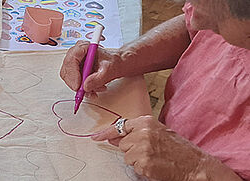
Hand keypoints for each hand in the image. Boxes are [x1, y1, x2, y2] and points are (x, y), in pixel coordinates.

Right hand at [59, 40, 121, 96]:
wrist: (115, 64)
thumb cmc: (112, 62)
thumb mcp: (109, 70)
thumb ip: (98, 78)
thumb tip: (86, 86)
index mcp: (83, 47)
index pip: (71, 60)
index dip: (73, 74)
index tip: (78, 86)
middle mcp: (76, 53)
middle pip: (67, 69)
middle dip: (76, 83)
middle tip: (86, 91)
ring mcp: (74, 61)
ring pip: (68, 77)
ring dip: (80, 87)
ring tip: (94, 90)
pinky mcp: (74, 70)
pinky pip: (72, 81)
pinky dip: (81, 89)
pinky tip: (92, 90)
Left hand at [92, 116, 216, 180]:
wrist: (195, 166)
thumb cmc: (179, 150)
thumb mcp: (158, 132)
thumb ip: (137, 132)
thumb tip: (114, 137)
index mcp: (146, 122)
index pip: (119, 126)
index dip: (106, 133)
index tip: (95, 137)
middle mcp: (142, 133)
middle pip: (122, 143)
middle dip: (132, 150)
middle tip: (150, 152)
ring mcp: (142, 148)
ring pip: (127, 156)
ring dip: (137, 160)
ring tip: (155, 159)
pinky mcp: (144, 163)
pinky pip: (134, 167)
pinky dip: (143, 169)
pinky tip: (156, 166)